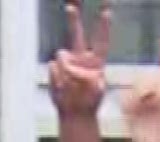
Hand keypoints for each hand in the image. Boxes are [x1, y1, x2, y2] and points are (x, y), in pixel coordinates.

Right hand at [48, 3, 110, 117]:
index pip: (101, 40)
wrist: (75, 114)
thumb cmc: (90, 102)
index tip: (107, 10)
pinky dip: (57, 78)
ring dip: (65, 69)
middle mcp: (81, 58)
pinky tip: (63, 88)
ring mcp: (67, 64)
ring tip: (71, 86)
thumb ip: (86, 76)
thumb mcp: (96, 90)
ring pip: (61, 55)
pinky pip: (53, 68)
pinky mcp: (55, 70)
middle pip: (76, 35)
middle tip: (70, 6)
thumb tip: (72, 67)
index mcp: (96, 61)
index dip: (103, 26)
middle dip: (73, 19)